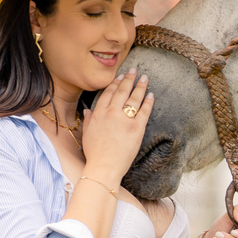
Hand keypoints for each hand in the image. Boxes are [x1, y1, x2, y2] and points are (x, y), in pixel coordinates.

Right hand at [81, 68, 152, 183]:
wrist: (104, 167)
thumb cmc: (95, 153)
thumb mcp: (87, 134)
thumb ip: (88, 120)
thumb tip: (88, 111)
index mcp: (98, 114)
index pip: (108, 93)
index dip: (115, 83)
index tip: (120, 77)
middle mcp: (111, 113)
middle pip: (122, 91)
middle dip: (129, 79)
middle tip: (134, 71)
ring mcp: (125, 120)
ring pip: (134, 98)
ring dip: (140, 86)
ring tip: (145, 78)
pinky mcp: (137, 128)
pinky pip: (144, 111)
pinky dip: (148, 102)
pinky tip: (151, 95)